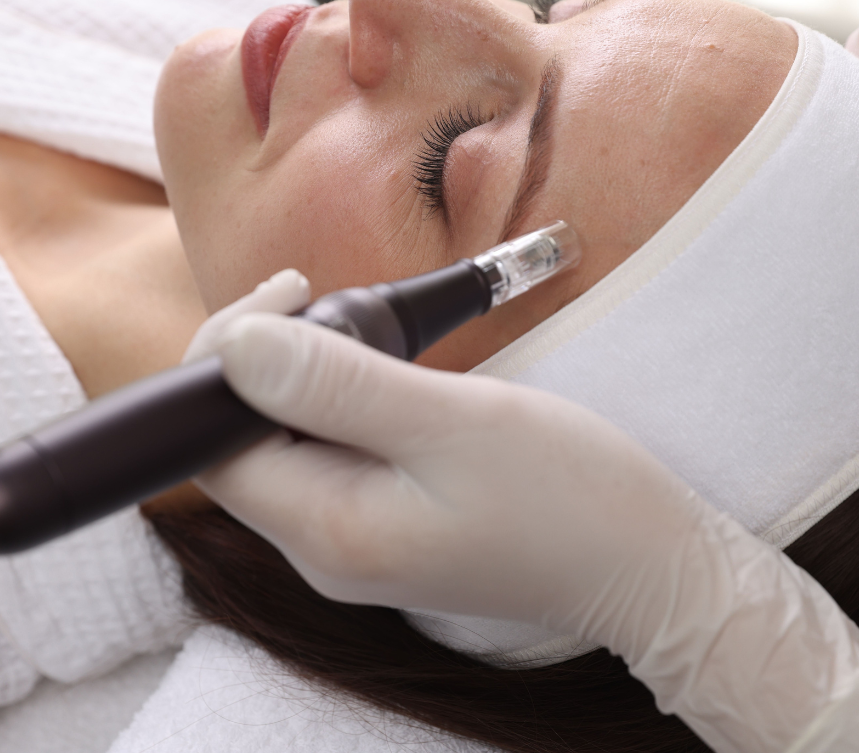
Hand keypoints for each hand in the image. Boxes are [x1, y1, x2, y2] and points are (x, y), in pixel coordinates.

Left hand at [191, 310, 858, 752]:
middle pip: (241, 445)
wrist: (647, 565)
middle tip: (332, 304)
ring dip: (311, 380)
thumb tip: (235, 346)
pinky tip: (390, 381)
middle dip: (270, 363)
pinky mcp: (386, 531)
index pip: (211, 445)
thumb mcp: (451, 421)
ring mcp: (355, 546)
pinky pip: (332, 460)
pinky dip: (345, 408)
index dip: (226, 360)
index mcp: (327, 532)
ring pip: (287, 447)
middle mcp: (324, 552)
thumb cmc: (567, 495)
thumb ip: (336, 385)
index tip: (290, 293)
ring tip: (374, 339)